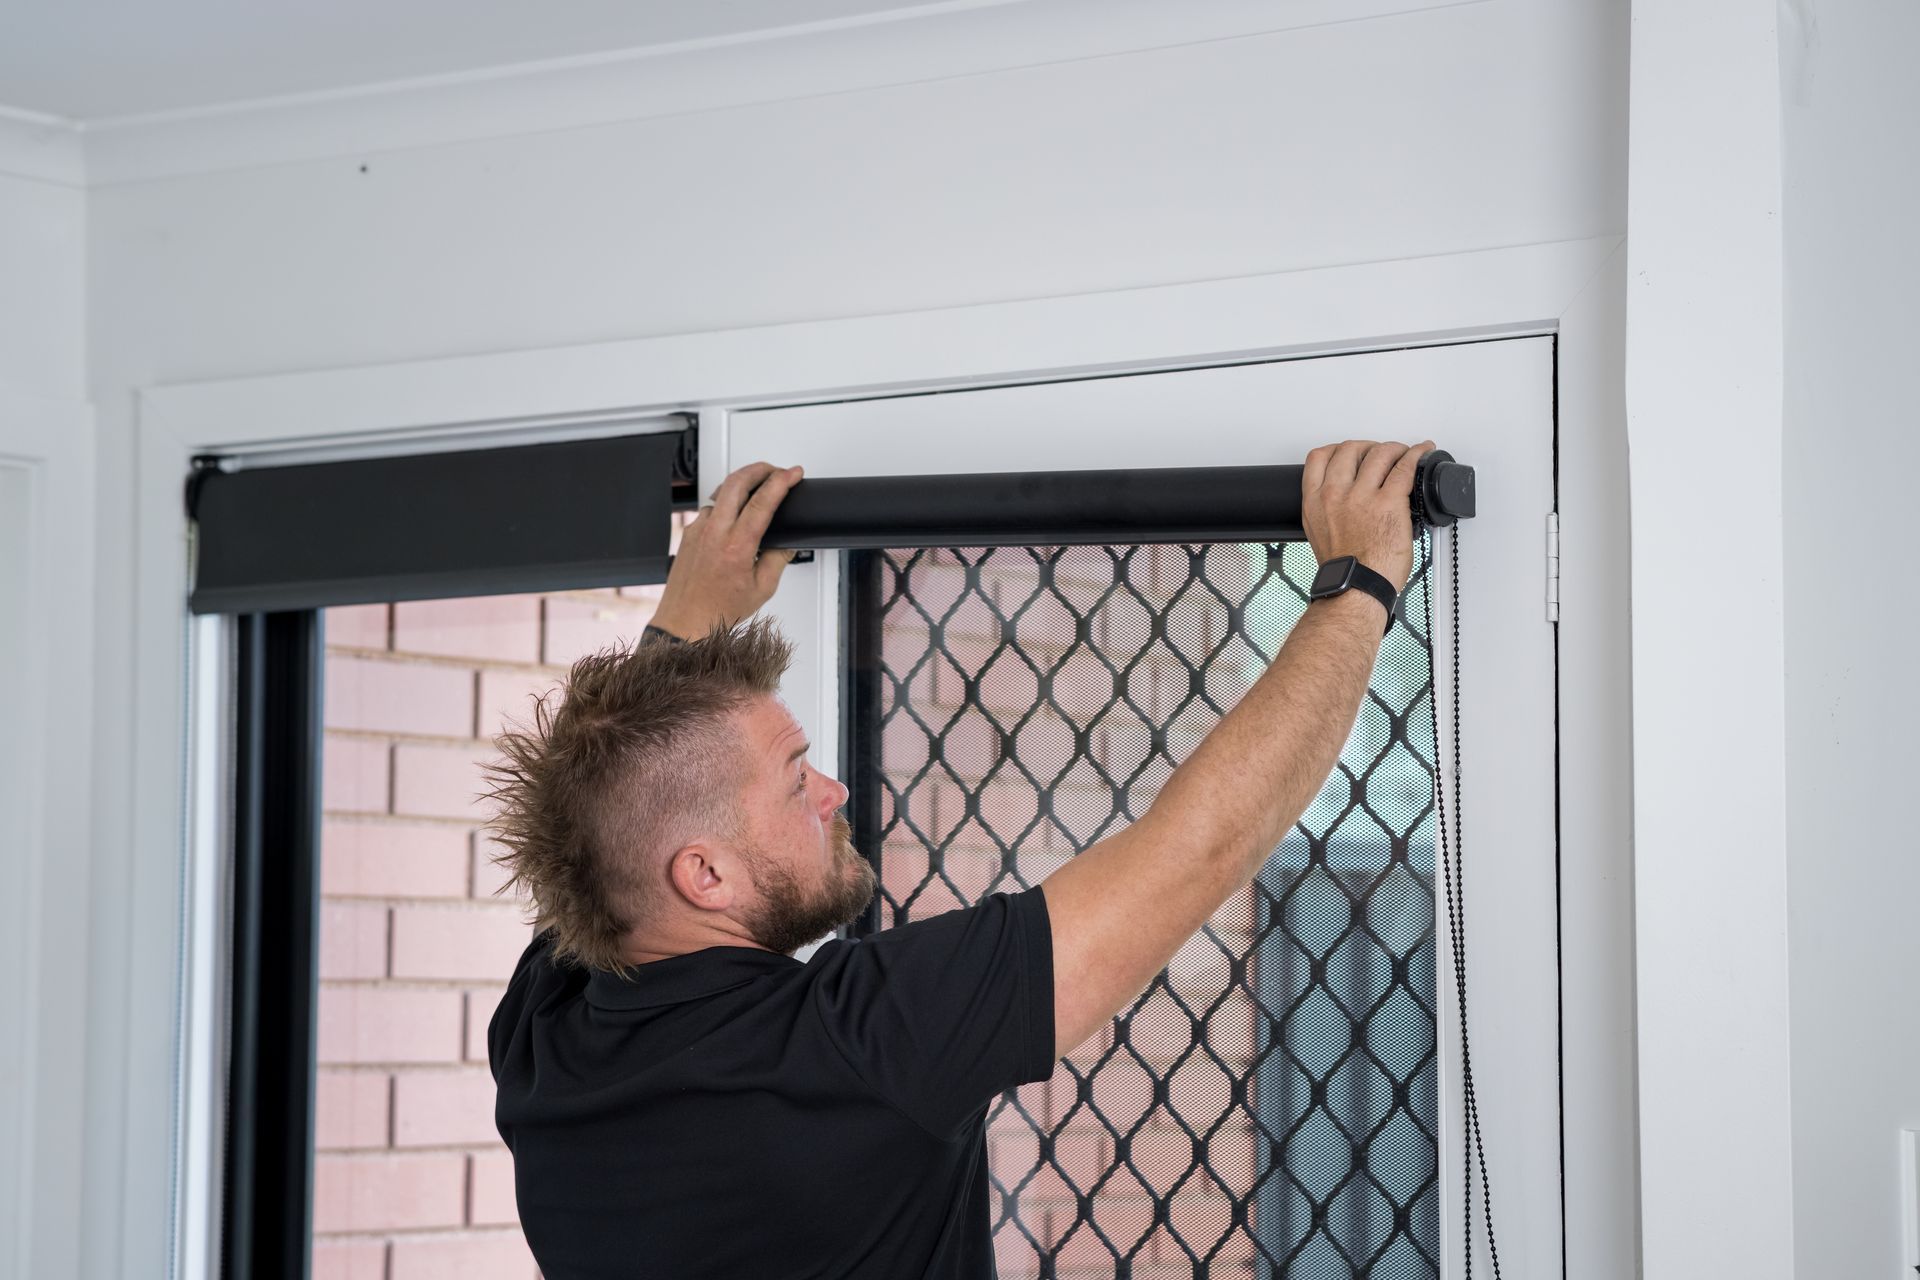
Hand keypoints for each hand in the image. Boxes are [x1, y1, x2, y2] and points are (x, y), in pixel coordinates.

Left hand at [648, 461, 803, 639]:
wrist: (684, 622)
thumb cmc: (718, 610)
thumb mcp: (762, 589)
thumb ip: (779, 560)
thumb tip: (788, 543)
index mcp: (736, 547)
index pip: (763, 501)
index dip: (782, 481)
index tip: (793, 473)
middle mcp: (713, 533)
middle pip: (736, 481)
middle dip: (760, 468)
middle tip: (775, 470)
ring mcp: (697, 530)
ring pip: (721, 492)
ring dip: (741, 484)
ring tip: (758, 488)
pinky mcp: (688, 533)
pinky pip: (709, 508)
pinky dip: (726, 503)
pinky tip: (735, 513)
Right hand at [1301, 439, 1431, 592]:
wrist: (1357, 588)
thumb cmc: (1345, 570)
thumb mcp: (1320, 534)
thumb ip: (1328, 511)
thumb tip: (1346, 500)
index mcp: (1315, 502)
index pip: (1319, 458)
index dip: (1337, 449)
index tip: (1350, 452)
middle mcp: (1335, 494)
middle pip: (1350, 449)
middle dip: (1368, 447)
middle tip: (1379, 453)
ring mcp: (1362, 496)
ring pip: (1379, 454)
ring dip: (1393, 448)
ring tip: (1403, 452)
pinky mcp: (1389, 502)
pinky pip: (1405, 468)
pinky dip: (1416, 454)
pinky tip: (1422, 452)